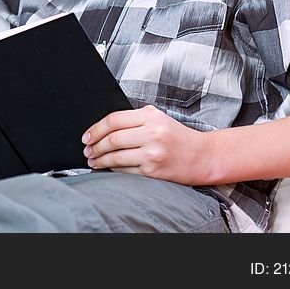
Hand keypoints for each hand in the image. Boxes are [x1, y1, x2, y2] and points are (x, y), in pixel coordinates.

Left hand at [81, 105, 211, 184]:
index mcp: (150, 117)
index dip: (95, 129)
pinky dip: (113, 169)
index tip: (86, 136)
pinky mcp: (153, 171)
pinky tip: (108, 168)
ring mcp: (153, 154)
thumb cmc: (177, 137)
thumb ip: (134, 119)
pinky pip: (125, 170)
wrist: (203, 156)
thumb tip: (102, 128)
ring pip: (116, 157)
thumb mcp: (158, 118)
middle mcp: (152, 134)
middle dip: (94, 146)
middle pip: (112, 139)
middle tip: (87, 150)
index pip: (113, 120)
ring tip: (93, 160)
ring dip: (100, 160)